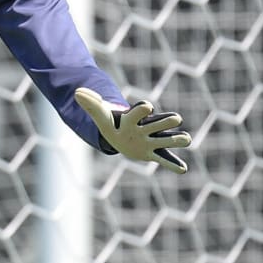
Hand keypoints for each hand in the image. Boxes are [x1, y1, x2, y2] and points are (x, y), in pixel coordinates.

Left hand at [74, 87, 191, 173]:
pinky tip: (182, 170)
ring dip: (176, 140)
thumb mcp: (100, 116)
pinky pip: (164, 160)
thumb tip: (77, 92)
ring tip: (185, 139)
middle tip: (175, 119)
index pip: (139, 111)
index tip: (147, 107)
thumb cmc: (111, 122)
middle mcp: (146, 127)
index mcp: (133, 118)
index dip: (143, 109)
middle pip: (159, 123)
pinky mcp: (152, 154)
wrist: (120, 135)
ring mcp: (150, 141)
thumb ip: (91, 105)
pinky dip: (172, 165)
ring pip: (167, 140)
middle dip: (166, 121)